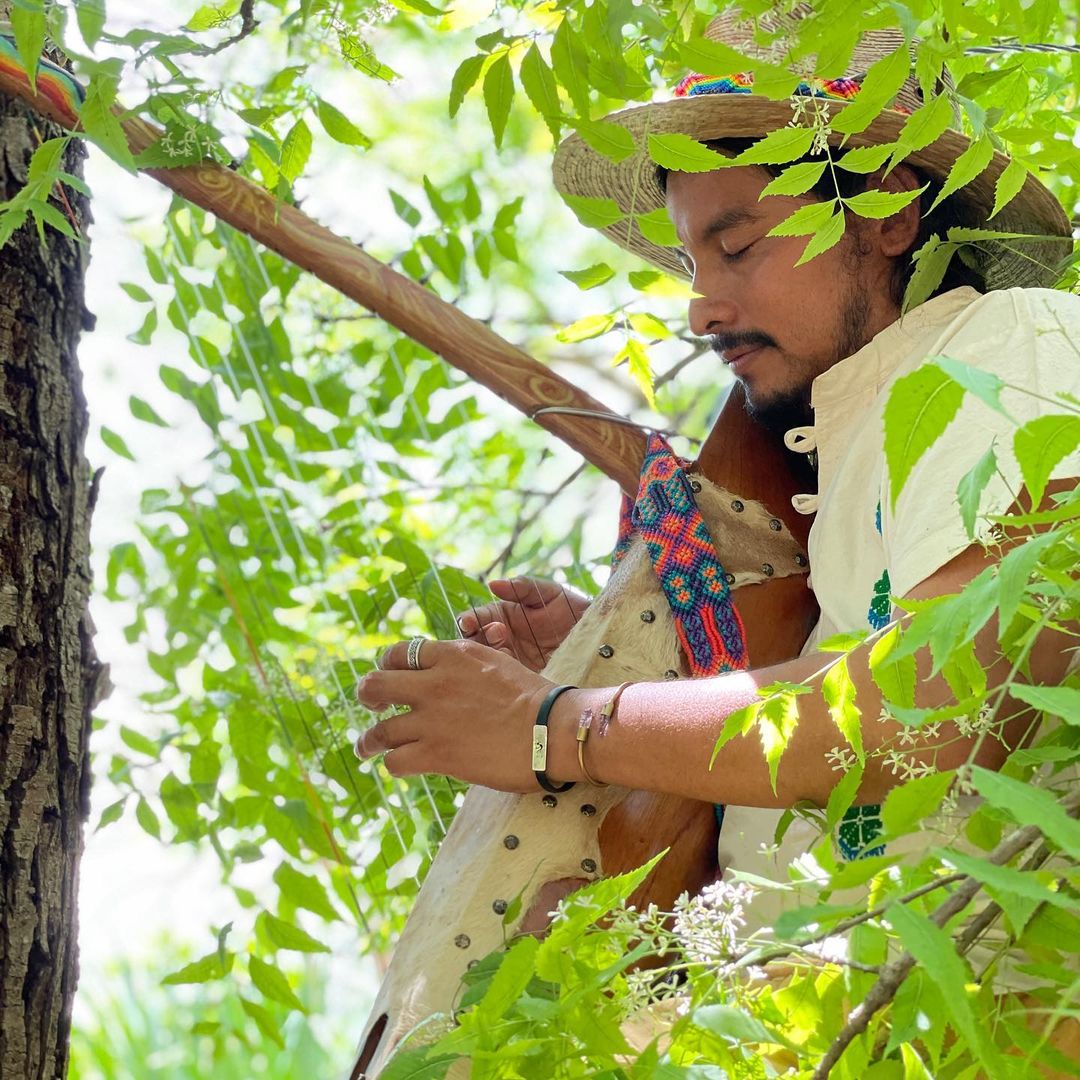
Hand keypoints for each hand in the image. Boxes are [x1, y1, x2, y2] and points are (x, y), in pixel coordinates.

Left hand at [354, 638, 575, 791]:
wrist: (553, 729)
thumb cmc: (536, 699)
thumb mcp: (498, 663)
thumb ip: (469, 665)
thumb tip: (459, 670)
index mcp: (452, 655)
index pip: (399, 653)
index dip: (388, 666)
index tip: (390, 678)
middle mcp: (435, 683)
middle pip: (376, 684)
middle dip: (368, 696)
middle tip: (372, 707)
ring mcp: (432, 719)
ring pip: (379, 730)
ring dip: (369, 741)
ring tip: (366, 748)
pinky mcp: (436, 753)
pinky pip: (395, 760)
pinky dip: (394, 764)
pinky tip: (400, 766)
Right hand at [455, 577, 589, 671]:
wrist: (598, 636)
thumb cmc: (572, 609)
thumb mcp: (549, 593)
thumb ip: (522, 587)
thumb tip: (493, 584)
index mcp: (502, 616)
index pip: (476, 619)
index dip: (468, 621)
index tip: (468, 623)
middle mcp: (502, 640)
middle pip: (474, 643)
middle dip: (477, 640)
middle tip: (496, 633)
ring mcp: (511, 661)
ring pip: (486, 663)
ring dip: (489, 656)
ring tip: (507, 649)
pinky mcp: (523, 679)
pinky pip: (506, 679)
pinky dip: (504, 675)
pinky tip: (513, 668)